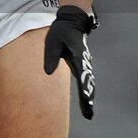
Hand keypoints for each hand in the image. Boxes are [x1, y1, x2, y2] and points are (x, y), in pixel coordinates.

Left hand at [44, 5, 97, 119]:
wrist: (72, 23)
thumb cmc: (61, 32)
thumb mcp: (52, 41)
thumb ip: (51, 56)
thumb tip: (48, 72)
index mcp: (77, 54)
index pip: (81, 72)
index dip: (83, 86)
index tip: (85, 98)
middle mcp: (84, 61)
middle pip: (88, 82)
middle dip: (88, 98)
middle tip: (89, 114)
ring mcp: (85, 64)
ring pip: (89, 83)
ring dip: (88, 97)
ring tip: (88, 113)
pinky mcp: (82, 65)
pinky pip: (86, 80)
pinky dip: (87, 91)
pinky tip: (86, 102)